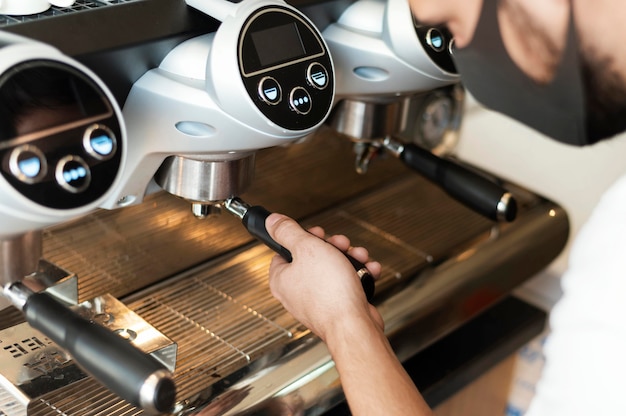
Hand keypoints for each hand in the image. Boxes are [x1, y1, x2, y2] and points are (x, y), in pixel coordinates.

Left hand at [266, 213, 382, 342]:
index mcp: (282, 279)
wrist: (353, 326)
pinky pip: (346, 284)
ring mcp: (317, 301)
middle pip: (312, 258)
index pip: (284, 250)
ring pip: (333, 269)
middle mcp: (296, 292)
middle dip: (333, 247)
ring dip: (350, 258)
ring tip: (359, 257)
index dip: (302, 238)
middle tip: (340, 245)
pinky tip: (367, 271)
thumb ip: (288, 232)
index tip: (315, 234)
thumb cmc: (329, 294)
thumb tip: (272, 221)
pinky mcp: (337, 307)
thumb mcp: (307, 248)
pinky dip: (358, 275)